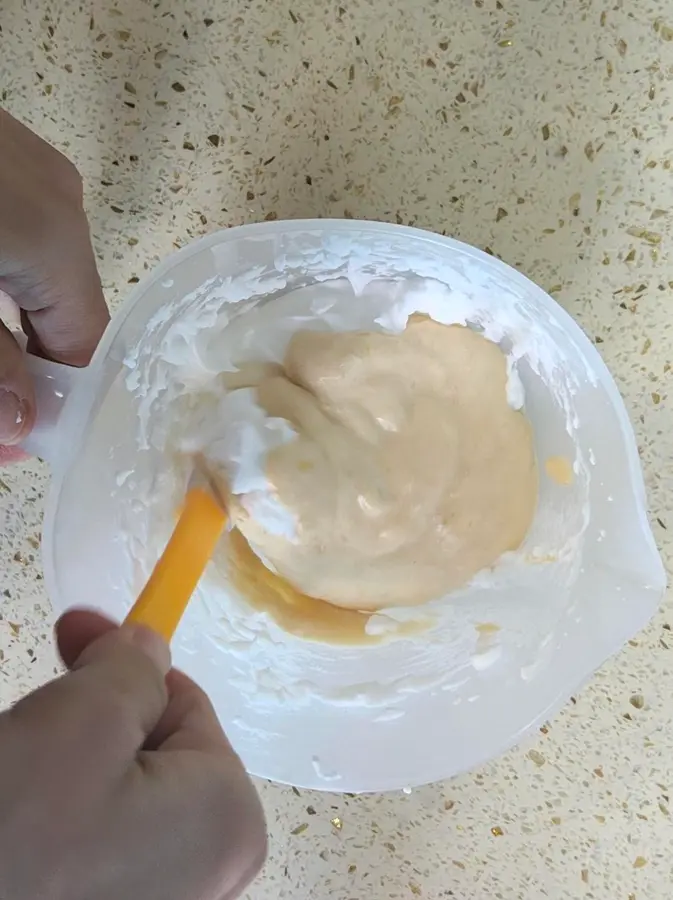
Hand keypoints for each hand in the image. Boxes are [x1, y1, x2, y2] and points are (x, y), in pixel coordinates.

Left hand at [0, 110, 108, 459]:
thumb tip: (20, 426)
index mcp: (59, 238)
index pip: (84, 344)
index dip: (56, 400)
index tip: (18, 438)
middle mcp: (59, 202)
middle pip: (57, 312)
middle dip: (20, 367)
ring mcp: (29, 171)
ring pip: (30, 277)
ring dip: (5, 328)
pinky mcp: (0, 156)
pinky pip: (15, 237)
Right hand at [0, 610, 265, 899]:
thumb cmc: (21, 831)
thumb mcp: (84, 720)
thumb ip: (133, 670)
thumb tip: (149, 647)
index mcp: (228, 818)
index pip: (184, 707)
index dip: (124, 663)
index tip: (73, 629)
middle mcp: (211, 875)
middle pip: (150, 753)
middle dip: (89, 717)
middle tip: (34, 708)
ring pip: (113, 798)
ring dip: (62, 766)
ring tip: (13, 772)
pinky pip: (92, 846)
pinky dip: (54, 819)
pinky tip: (18, 821)